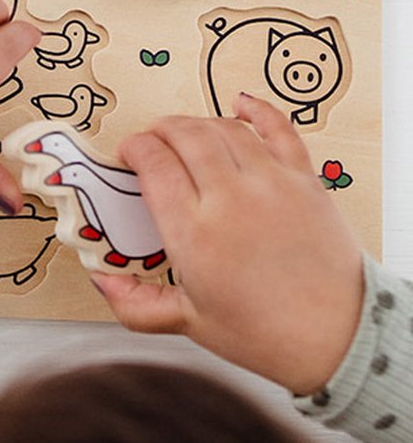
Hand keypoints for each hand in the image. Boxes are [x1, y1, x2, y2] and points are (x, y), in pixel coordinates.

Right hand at [92, 94, 364, 394]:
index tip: (129, 154)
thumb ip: (136, 304)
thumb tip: (104, 282)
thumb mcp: (189, 322)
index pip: (154, 163)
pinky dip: (258, 110)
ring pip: (224, 128)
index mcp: (195, 234)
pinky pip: (279, 129)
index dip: (134, 148)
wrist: (338, 338)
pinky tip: (242, 104)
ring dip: (197, 122)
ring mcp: (271, 185)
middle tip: (151, 139)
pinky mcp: (304, 181)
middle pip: (184, 136)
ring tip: (185, 131)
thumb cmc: (268, 333)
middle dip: (159, 129)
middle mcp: (231, 201)